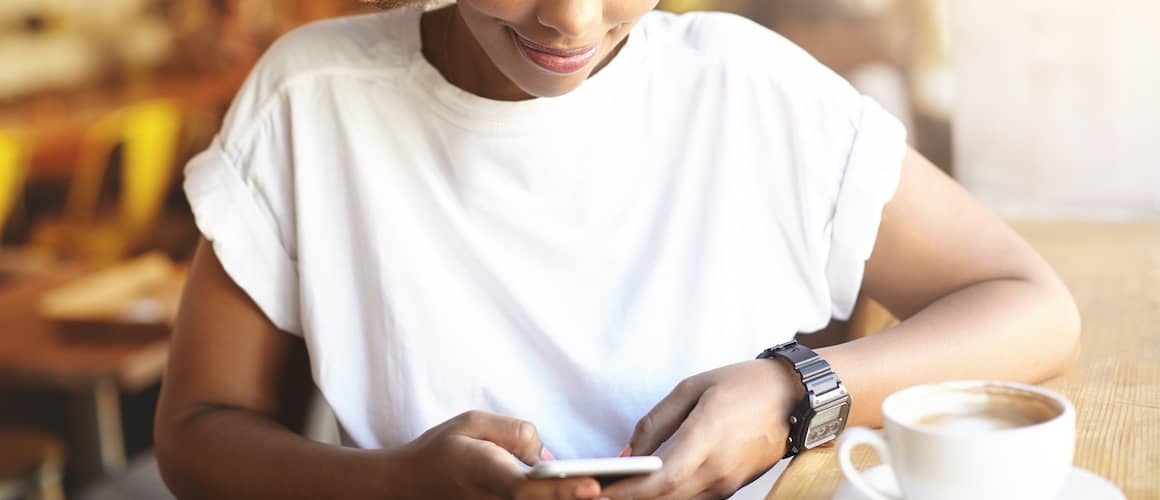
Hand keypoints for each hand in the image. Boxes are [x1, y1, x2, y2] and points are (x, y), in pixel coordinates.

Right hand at [396, 410, 605, 499]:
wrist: (411, 485)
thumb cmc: (444, 448)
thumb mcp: (474, 422)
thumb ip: (516, 434)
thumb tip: (549, 458)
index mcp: (489, 476)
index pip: (531, 490)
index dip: (563, 491)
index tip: (594, 486)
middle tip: (619, 488)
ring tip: (614, 488)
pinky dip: (560, 499)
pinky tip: (586, 491)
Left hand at [601, 360, 803, 499]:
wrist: (796, 398)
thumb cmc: (744, 384)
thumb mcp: (692, 388)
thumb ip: (656, 422)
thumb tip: (629, 455)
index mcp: (709, 436)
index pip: (661, 478)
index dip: (627, 490)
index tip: (597, 488)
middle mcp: (719, 468)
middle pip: (665, 498)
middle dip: (628, 498)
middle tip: (593, 490)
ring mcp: (728, 483)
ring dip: (646, 498)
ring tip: (614, 487)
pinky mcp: (731, 488)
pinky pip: (692, 499)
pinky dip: (666, 496)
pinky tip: (647, 485)